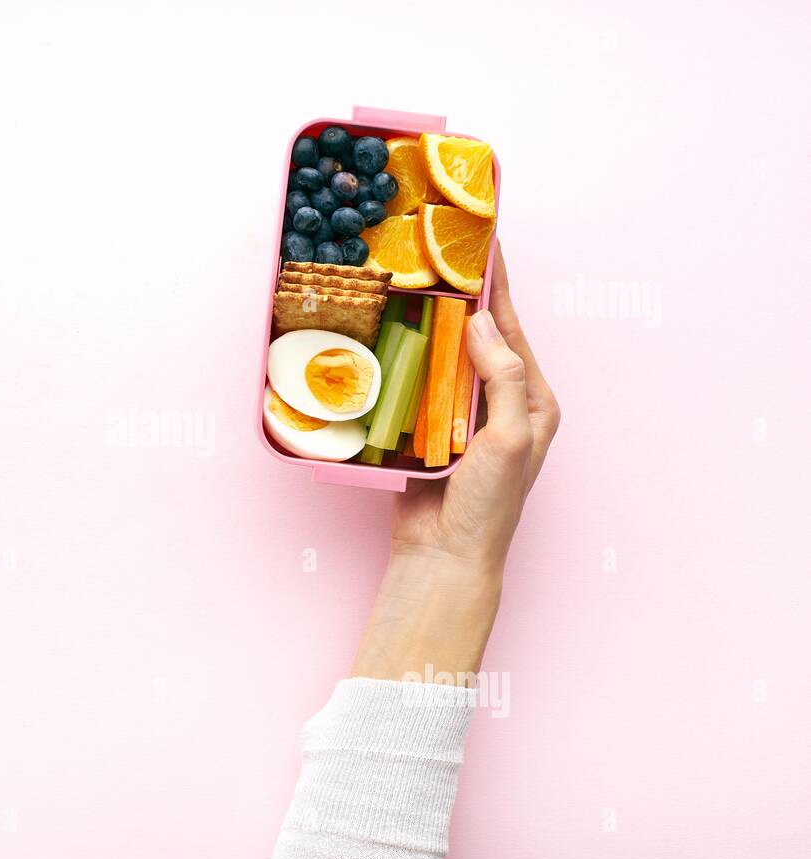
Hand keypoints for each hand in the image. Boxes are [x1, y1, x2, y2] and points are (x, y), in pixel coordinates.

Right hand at [352, 243, 560, 681]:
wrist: (444, 555)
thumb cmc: (488, 505)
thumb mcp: (510, 439)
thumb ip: (503, 379)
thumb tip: (482, 323)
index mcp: (532, 400)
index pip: (512, 329)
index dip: (497, 285)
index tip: (485, 242)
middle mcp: (500, 403)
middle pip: (478, 335)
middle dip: (461, 295)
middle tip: (438, 253)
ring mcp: (462, 416)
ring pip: (444, 355)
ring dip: (429, 323)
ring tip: (410, 283)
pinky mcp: (429, 430)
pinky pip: (418, 383)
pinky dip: (405, 359)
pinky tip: (388, 336)